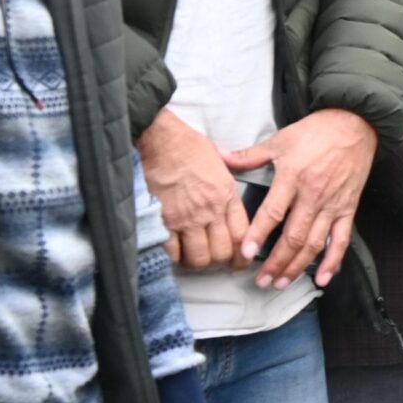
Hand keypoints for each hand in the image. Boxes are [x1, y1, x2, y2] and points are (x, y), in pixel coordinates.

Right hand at [139, 109, 247, 270]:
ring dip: (196, 262)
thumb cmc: (189, 146)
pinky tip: (173, 252)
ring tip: (192, 257)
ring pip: (198, 257)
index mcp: (227, 196)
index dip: (242, 255)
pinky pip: (172, 252)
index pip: (242, 236)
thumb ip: (227, 188)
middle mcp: (210, 210)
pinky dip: (173, 256)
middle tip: (212, 260)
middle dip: (218, 262)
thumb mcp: (221, 164)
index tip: (238, 261)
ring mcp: (186, 218)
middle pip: (221, 253)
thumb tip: (229, 202)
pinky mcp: (164, 220)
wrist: (161, 140)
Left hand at [223, 109, 378, 289]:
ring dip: (297, 267)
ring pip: (314, 244)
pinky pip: (341, 241)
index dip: (257, 235)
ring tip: (281, 283)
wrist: (355, 124)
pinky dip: (333, 262)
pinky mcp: (348, 209)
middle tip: (260, 280)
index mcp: (293, 177)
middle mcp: (313, 195)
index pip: (273, 213)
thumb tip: (218, 156)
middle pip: (293, 237)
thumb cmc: (316, 132)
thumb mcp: (280, 140)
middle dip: (275, 262)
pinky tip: (323, 279)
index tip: (244, 254)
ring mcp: (332, 205)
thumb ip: (249, 155)